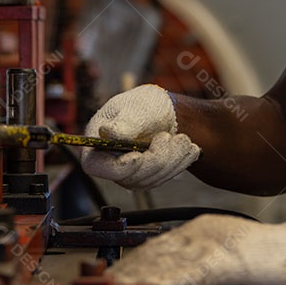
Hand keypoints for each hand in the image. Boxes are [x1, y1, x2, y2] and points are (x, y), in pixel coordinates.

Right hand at [81, 84, 200, 189]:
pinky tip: (189, 148)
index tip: (138, 156)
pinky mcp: (147, 178)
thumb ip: (123, 123)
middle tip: (171, 138)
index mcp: (96, 144)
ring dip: (172, 160)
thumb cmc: (143, 105)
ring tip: (184, 139)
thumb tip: (106, 132)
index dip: (117, 166)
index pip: (96, 166)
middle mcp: (109, 163)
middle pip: (130, 177)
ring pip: (151, 179)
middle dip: (156, 159)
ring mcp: (129, 174)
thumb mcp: (135, 108)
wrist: (163, 111)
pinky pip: (164, 178)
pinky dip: (179, 163)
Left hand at [109, 215, 285, 284]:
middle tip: (111, 282)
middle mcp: (200, 234)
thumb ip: (196, 257)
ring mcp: (212, 245)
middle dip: (131, 270)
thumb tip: (166, 273)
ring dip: (142, 277)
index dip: (134, 261)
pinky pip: (192, 272)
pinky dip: (170, 280)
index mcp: (199, 230)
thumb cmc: (265, 256)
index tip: (117, 274)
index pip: (157, 246)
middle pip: (156, 253)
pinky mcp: (225, 260)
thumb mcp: (223, 250)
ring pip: (167, 262)